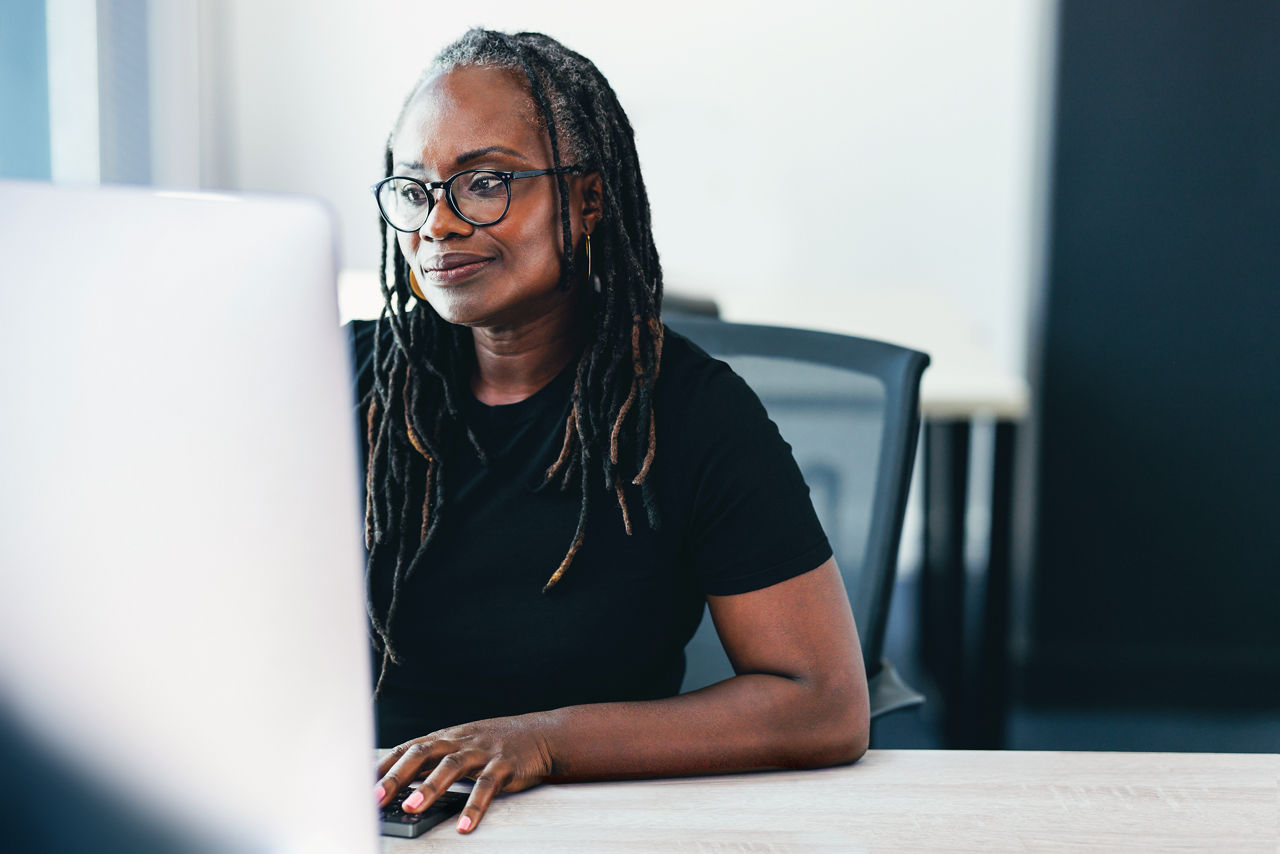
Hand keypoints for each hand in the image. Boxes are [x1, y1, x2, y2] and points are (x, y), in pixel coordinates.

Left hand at [375, 715, 554, 833]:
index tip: (359, 784)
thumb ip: (431, 762)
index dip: (383, 766)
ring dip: (429, 787)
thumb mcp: (459, 745)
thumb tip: (395, 784)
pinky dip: (475, 806)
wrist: (539, 735)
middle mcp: (459, 742)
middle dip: (397, 776)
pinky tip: (464, 824)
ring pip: (452, 766)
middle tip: (376, 797)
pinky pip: (487, 787)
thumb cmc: (492, 744)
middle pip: (423, 753)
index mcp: (445, 738)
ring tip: (412, 808)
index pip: (407, 748)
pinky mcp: (504, 767)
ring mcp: (482, 753)